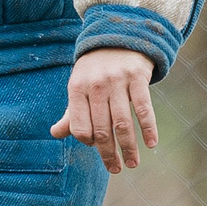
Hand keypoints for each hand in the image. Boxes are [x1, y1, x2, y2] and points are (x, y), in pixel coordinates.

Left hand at [52, 48, 159, 172]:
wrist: (118, 35)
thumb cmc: (95, 69)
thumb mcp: (78, 86)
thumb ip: (70, 112)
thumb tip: (55, 134)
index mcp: (76, 89)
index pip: (79, 126)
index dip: (87, 142)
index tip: (97, 148)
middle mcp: (96, 85)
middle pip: (101, 129)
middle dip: (109, 154)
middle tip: (116, 170)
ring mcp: (117, 81)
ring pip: (122, 123)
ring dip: (128, 147)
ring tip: (132, 163)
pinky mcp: (137, 77)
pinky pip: (144, 108)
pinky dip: (148, 128)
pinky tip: (151, 144)